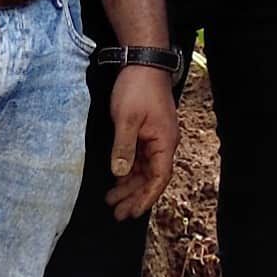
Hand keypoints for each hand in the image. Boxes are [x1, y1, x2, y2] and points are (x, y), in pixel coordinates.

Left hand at [103, 66, 180, 212]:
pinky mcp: (147, 132)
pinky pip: (139, 159)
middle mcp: (163, 143)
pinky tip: (117, 180)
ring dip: (130, 185)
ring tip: (112, 200)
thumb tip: (119, 173)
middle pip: (151, 178)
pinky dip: (129, 171)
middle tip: (117, 213)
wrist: (143, 62)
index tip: (133, 213)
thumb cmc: (137, 88)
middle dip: (135, 196)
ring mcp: (155, 138)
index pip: (159, 178)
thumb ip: (123, 148)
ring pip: (144, 170)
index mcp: (164, 142)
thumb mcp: (126, 119)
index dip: (146, 197)